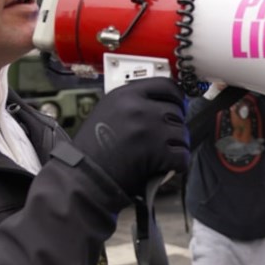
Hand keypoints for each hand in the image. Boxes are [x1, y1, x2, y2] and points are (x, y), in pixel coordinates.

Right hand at [73, 77, 188, 198]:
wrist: (83, 179)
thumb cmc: (91, 152)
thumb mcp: (106, 113)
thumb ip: (132, 105)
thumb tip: (161, 106)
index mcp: (125, 94)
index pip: (166, 85)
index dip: (176, 97)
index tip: (179, 105)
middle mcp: (137, 107)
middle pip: (176, 111)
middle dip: (174, 127)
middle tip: (165, 139)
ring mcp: (149, 128)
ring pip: (182, 133)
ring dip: (175, 147)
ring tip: (160, 156)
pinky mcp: (156, 151)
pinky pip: (182, 155)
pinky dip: (176, 164)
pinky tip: (163, 167)